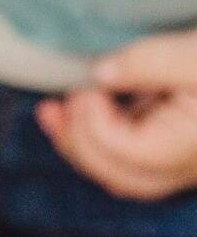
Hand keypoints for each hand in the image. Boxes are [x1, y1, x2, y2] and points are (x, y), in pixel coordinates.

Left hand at [36, 29, 196, 200]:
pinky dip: (102, 140)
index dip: (93, 120)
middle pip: (115, 173)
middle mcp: (187, 167)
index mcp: (190, 147)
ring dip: (83, 143)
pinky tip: (85, 111)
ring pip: (120, 174)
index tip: (85, 84)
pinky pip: (130, 162)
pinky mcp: (181, 155)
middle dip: (76, 141)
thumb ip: (152, 61)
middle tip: (53, 106)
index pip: (125, 150)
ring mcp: (184, 167)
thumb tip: (100, 73)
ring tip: (55, 111)